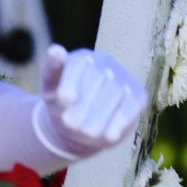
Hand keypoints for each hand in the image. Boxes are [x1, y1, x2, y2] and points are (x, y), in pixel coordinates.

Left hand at [29, 44, 145, 160]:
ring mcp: (123, 78)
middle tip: (69, 123)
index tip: (63, 101)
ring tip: (86, 133)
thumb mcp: (50, 87)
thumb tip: (56, 49)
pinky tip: (109, 136)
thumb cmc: (61, 103)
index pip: (78, 65)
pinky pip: (131, 105)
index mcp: (82, 58)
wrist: (80, 125)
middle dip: (84, 104)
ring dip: (100, 115)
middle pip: (98, 80)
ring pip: (115, 93)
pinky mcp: (137, 95)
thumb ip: (51, 69)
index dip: (71, 82)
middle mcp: (105, 63)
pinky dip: (120, 121)